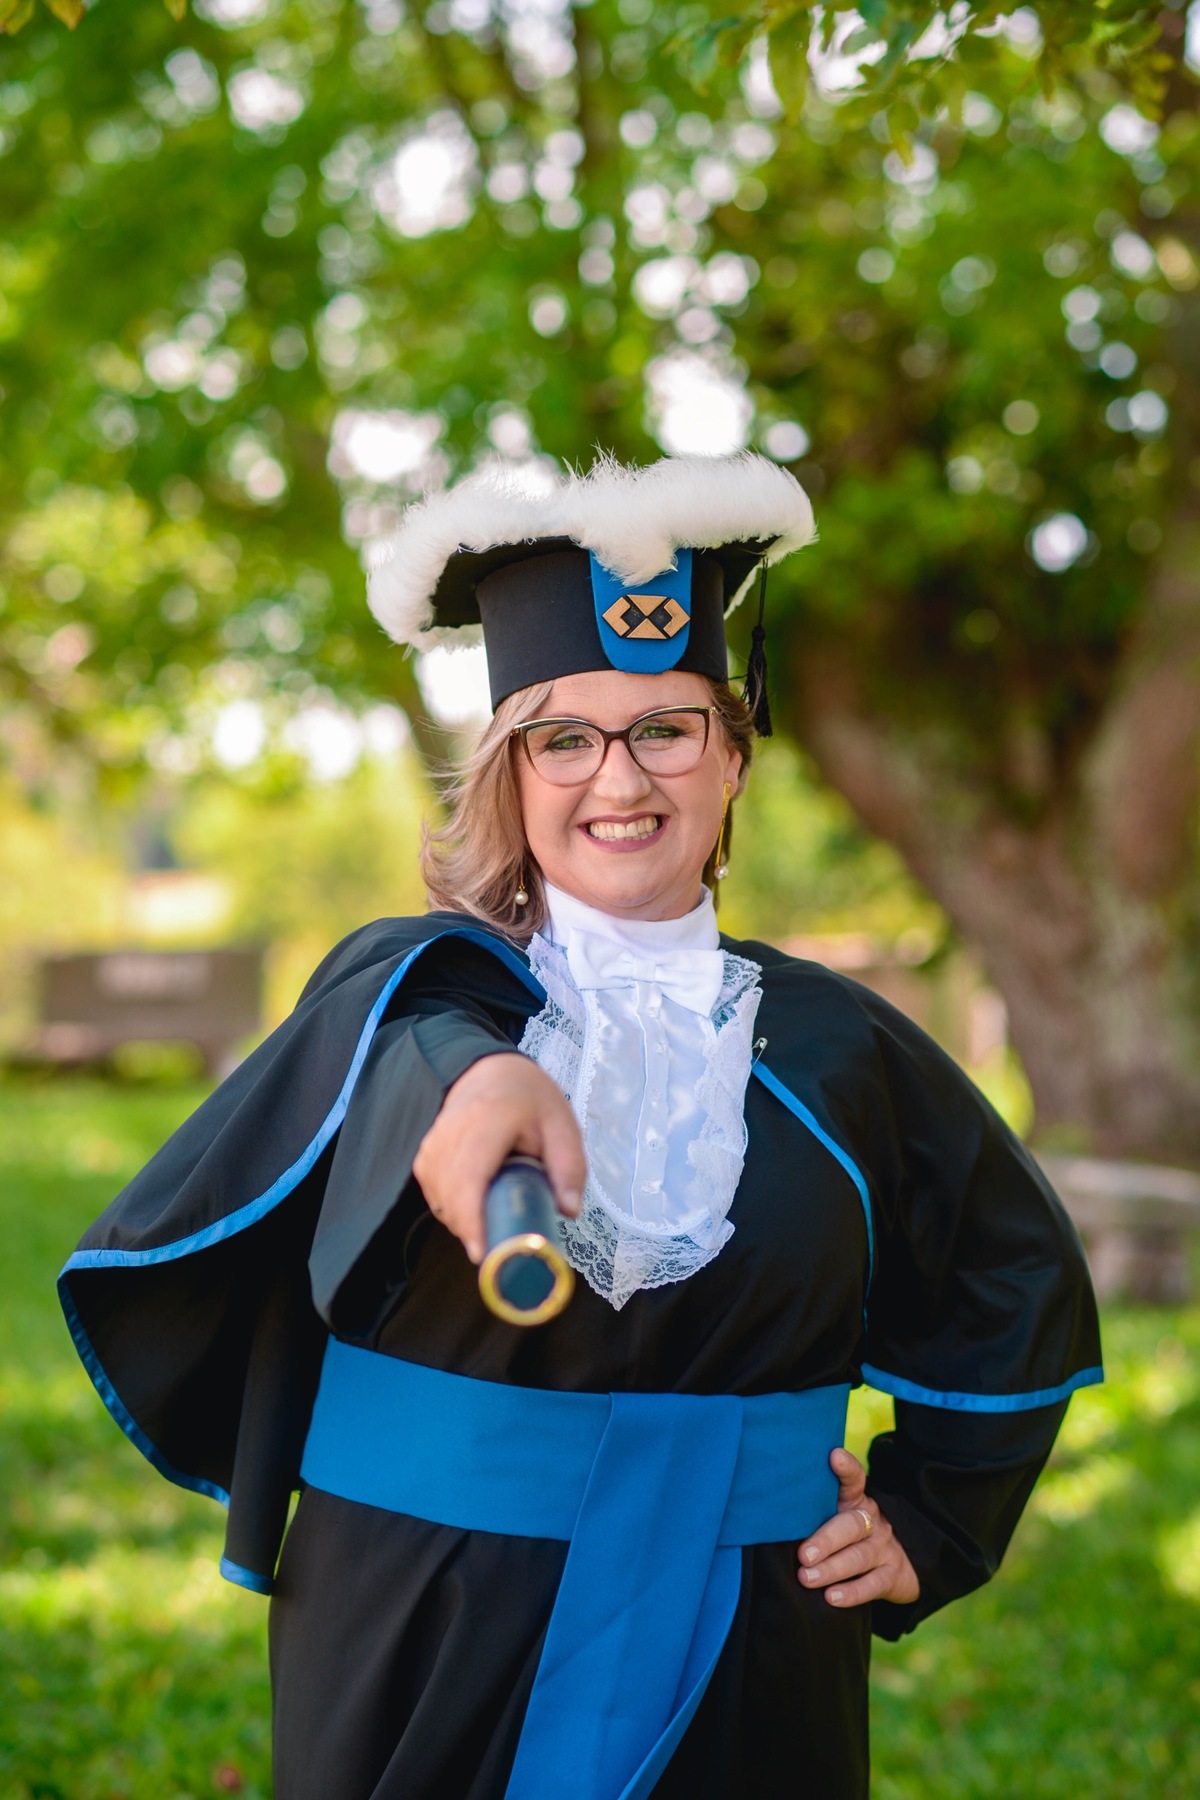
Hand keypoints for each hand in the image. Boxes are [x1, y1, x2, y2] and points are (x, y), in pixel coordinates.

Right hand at [412, 1053, 585, 1263]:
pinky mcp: (425, 1155)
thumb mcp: (562, 1125)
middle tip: (504, 1246)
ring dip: (464, 1221)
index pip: (469, 1176)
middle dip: (473, 1229)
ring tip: (496, 1220)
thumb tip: (568, 1211)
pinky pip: (433, 1194)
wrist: (492, 1072)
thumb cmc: (531, 1100)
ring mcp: (432, 1143)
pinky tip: (477, 1207)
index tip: (484, 1253)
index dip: (472, 1219)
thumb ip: (569, 1168)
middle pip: (450, 1195)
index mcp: (488, 1119)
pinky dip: (453, 1209)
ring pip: (438, 1199)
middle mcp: (451, 1131)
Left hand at [796, 1446, 919, 1607]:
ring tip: (807, 1578)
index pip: (853, 1480)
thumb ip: (810, 1509)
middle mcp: (871, 1520)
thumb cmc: (848, 1536)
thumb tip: (763, 1510)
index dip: (846, 1469)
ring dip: (832, 1568)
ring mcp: (884, 1548)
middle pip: (850, 1525)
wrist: (896, 1563)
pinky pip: (873, 1584)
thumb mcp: (836, 1515)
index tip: (833, 1456)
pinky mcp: (891, 1575)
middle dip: (825, 1540)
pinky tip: (832, 1598)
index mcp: (854, 1501)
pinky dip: (853, 1592)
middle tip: (802, 1555)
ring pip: (859, 1556)